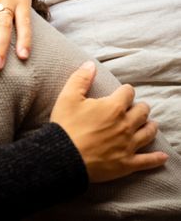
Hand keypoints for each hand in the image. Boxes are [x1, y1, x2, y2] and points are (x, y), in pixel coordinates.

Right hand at [50, 61, 167, 182]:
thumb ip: (80, 79)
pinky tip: (162, 156)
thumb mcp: (68, 97)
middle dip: (140, 107)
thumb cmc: (66, 126)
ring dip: (150, 127)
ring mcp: (128, 145)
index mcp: (113, 107)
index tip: (122, 92)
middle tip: (137, 108)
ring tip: (150, 124)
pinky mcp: (127, 163)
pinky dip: (156, 158)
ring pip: (148, 133)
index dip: (125, 91)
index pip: (128, 93)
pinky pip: (147, 161)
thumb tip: (90, 64)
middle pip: (142, 112)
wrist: (64, 157)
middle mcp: (126, 125)